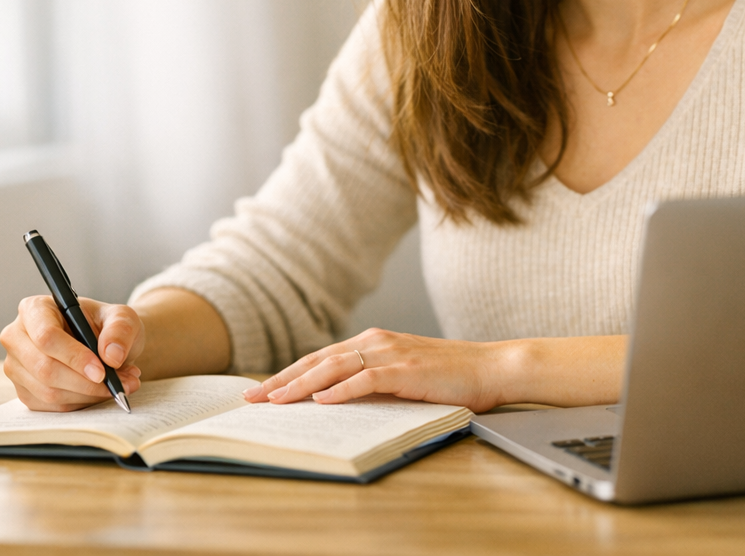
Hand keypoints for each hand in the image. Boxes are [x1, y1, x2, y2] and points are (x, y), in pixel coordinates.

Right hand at [0, 295, 143, 410]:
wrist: (104, 344)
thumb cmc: (106, 325)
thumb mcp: (121, 317)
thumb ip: (120, 330)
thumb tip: (111, 355)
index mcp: (35, 309)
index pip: (46, 336)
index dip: (74, 356)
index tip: (101, 371)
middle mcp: (18, 337)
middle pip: (44, 368)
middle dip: (84, 382)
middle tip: (117, 383)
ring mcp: (17, 367)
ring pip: (48, 391)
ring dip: (88, 394)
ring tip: (118, 385)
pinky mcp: (25, 391)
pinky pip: (51, 406)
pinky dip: (81, 403)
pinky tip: (99, 391)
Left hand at [241, 328, 511, 412]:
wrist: (491, 367)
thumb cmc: (450, 376)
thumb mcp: (403, 375)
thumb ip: (371, 381)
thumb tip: (333, 400)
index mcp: (373, 342)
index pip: (320, 359)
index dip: (288, 374)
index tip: (261, 391)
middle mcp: (376, 342)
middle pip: (318, 360)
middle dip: (282, 380)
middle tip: (252, 398)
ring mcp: (391, 353)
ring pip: (334, 367)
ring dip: (301, 385)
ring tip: (276, 400)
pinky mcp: (406, 369)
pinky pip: (366, 378)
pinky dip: (341, 389)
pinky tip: (321, 400)